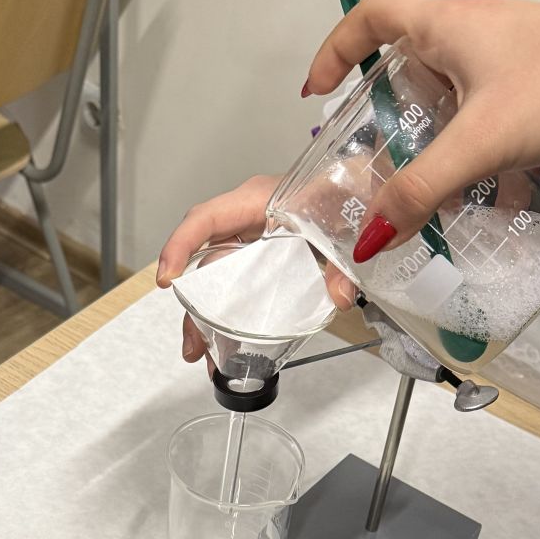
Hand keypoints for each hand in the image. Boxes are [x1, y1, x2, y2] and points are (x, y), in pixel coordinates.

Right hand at [156, 175, 355, 365]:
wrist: (369, 183)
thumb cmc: (349, 183)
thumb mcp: (347, 211)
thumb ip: (343, 255)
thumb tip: (338, 296)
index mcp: (260, 199)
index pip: (207, 219)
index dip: (181, 246)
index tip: (169, 279)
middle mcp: (250, 220)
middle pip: (209, 262)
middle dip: (195, 305)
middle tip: (193, 345)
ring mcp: (258, 241)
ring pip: (223, 280)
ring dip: (211, 317)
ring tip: (206, 356)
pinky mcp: (271, 259)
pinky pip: (244, 286)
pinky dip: (236, 315)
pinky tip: (232, 345)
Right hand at [302, 0, 539, 260]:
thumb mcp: (480, 141)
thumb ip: (420, 191)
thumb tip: (370, 240)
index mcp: (444, 27)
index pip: (371, 17)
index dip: (336, 48)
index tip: (318, 91)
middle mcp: (470, 39)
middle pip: (406, 73)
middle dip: (386, 123)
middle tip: (370, 167)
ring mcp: (506, 66)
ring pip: (450, 108)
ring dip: (435, 150)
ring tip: (423, 195)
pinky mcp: (537, 93)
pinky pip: (490, 129)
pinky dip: (481, 165)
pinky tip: (487, 206)